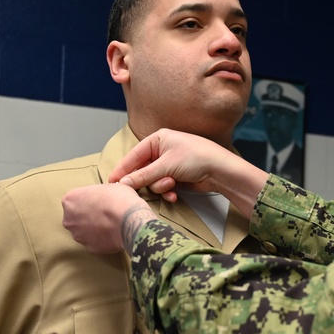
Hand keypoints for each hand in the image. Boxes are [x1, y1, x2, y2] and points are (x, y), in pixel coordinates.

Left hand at [61, 183, 155, 253]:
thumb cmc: (119, 199)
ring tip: (109, 224)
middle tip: (103, 213)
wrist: (129, 220)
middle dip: (87, 216)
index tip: (98, 201)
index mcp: (70, 200)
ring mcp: (78, 235)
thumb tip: (105, 196)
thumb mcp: (108, 186)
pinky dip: (102, 240)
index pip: (74, 200)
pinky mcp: (89, 248)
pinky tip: (112, 234)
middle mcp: (69, 219)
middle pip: (75, 217)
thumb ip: (99, 193)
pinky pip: (94, 242)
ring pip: (83, 232)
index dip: (88, 200)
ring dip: (93, 229)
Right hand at [111, 129, 268, 217]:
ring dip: (161, 187)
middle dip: (148, 181)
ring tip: (172, 185)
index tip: (112, 182)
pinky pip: (163, 187)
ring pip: (152, 181)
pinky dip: (168, 192)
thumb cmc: (196, 159)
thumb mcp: (166, 166)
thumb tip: (122, 184)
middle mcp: (162, 150)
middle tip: (143, 189)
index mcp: (158, 139)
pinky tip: (176, 194)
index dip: (123, 169)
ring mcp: (169, 165)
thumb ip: (143, 176)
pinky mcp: (176, 177)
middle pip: (142, 170)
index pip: (133, 155)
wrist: (221, 171)